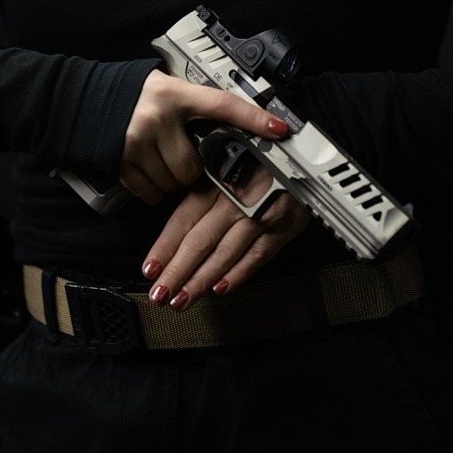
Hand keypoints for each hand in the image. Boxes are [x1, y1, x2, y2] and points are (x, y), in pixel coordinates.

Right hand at [118, 68, 290, 204]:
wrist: (85, 100)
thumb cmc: (134, 94)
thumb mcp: (167, 88)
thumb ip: (194, 104)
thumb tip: (234, 122)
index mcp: (176, 93)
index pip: (223, 105)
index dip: (253, 118)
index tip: (280, 129)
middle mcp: (159, 117)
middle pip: (193, 166)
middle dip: (190, 168)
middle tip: (180, 153)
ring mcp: (138, 141)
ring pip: (174, 183)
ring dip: (172, 180)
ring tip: (160, 159)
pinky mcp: (121, 162)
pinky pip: (151, 193)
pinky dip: (153, 191)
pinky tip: (148, 172)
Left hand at [140, 166, 309, 310]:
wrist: (302, 152)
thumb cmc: (258, 157)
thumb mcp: (226, 161)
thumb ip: (203, 189)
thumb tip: (175, 226)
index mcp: (216, 182)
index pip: (183, 219)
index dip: (165, 247)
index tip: (150, 269)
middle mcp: (234, 200)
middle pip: (199, 241)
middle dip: (176, 272)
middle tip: (160, 296)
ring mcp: (259, 216)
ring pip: (224, 254)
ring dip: (200, 280)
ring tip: (182, 300)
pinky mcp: (282, 229)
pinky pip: (257, 257)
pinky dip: (238, 274)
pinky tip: (220, 289)